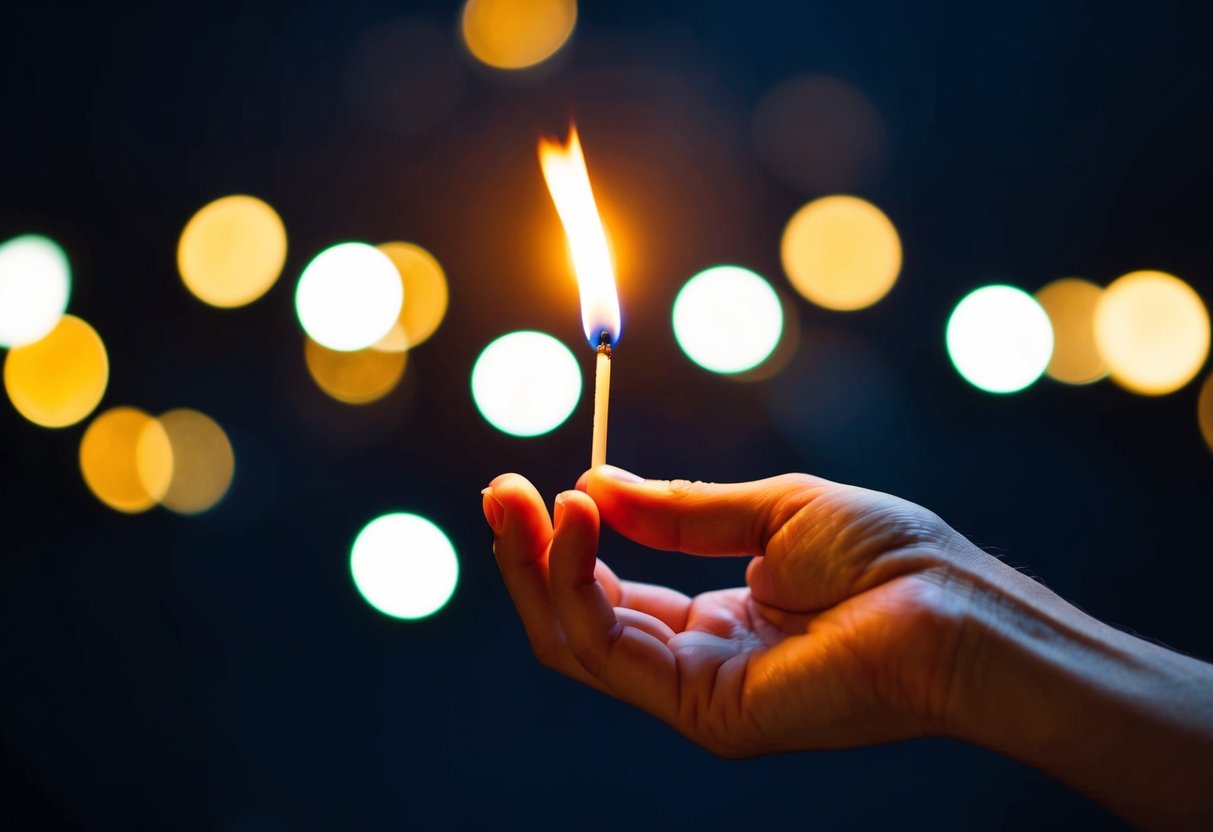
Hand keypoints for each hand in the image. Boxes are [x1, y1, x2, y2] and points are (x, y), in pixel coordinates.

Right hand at [482, 466, 983, 756]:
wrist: (952, 607)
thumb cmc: (888, 556)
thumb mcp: (771, 510)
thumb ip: (680, 510)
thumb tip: (596, 484)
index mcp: (721, 621)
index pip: (618, 591)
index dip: (572, 542)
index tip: (536, 485)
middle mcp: (699, 665)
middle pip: (583, 620)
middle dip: (532, 555)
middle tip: (497, 492)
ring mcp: (698, 695)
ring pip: (578, 641)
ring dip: (537, 568)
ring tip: (514, 500)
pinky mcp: (704, 711)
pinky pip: (610, 648)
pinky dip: (578, 584)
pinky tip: (573, 523)